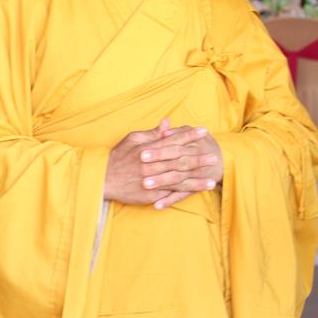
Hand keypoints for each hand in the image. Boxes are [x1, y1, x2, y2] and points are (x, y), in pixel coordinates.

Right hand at [103, 119, 221, 209]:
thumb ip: (152, 133)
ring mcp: (152, 181)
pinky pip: (170, 193)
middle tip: (214, 156)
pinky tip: (198, 191)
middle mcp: (152, 165)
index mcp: (149, 149)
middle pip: (179, 161)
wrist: (103, 180)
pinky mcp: (151, 194)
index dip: (189, 136)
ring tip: (213, 179)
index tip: (204, 131)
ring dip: (196, 179)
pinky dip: (185, 192)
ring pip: (178, 179)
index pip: (173, 140)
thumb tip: (168, 122)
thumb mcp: (132, 140)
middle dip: (198, 159)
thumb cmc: (118, 157)